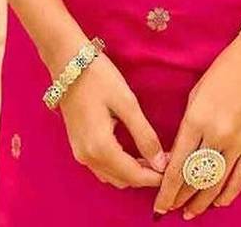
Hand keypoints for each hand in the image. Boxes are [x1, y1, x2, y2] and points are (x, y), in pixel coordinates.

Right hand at [47, 42, 169, 189]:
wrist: (67, 61)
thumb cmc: (98, 77)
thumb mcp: (127, 103)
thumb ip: (144, 134)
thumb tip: (161, 162)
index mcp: (100, 147)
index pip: (133, 175)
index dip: (155, 177)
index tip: (173, 169)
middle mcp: (87, 157)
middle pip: (122, 180)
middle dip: (145, 176)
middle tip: (166, 160)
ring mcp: (80, 153)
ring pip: (111, 176)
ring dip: (132, 172)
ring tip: (153, 156)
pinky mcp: (78, 145)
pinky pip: (101, 167)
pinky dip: (119, 166)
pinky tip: (132, 151)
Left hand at [152, 18, 240, 217]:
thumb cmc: (227, 67)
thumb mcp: (198, 92)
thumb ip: (189, 123)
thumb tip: (178, 152)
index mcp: (196, 119)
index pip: (176, 165)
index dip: (166, 190)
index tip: (158, 204)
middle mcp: (216, 135)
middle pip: (194, 178)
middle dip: (179, 198)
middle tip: (168, 209)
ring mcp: (238, 143)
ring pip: (215, 184)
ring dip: (200, 201)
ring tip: (189, 212)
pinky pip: (239, 178)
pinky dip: (227, 194)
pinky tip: (217, 202)